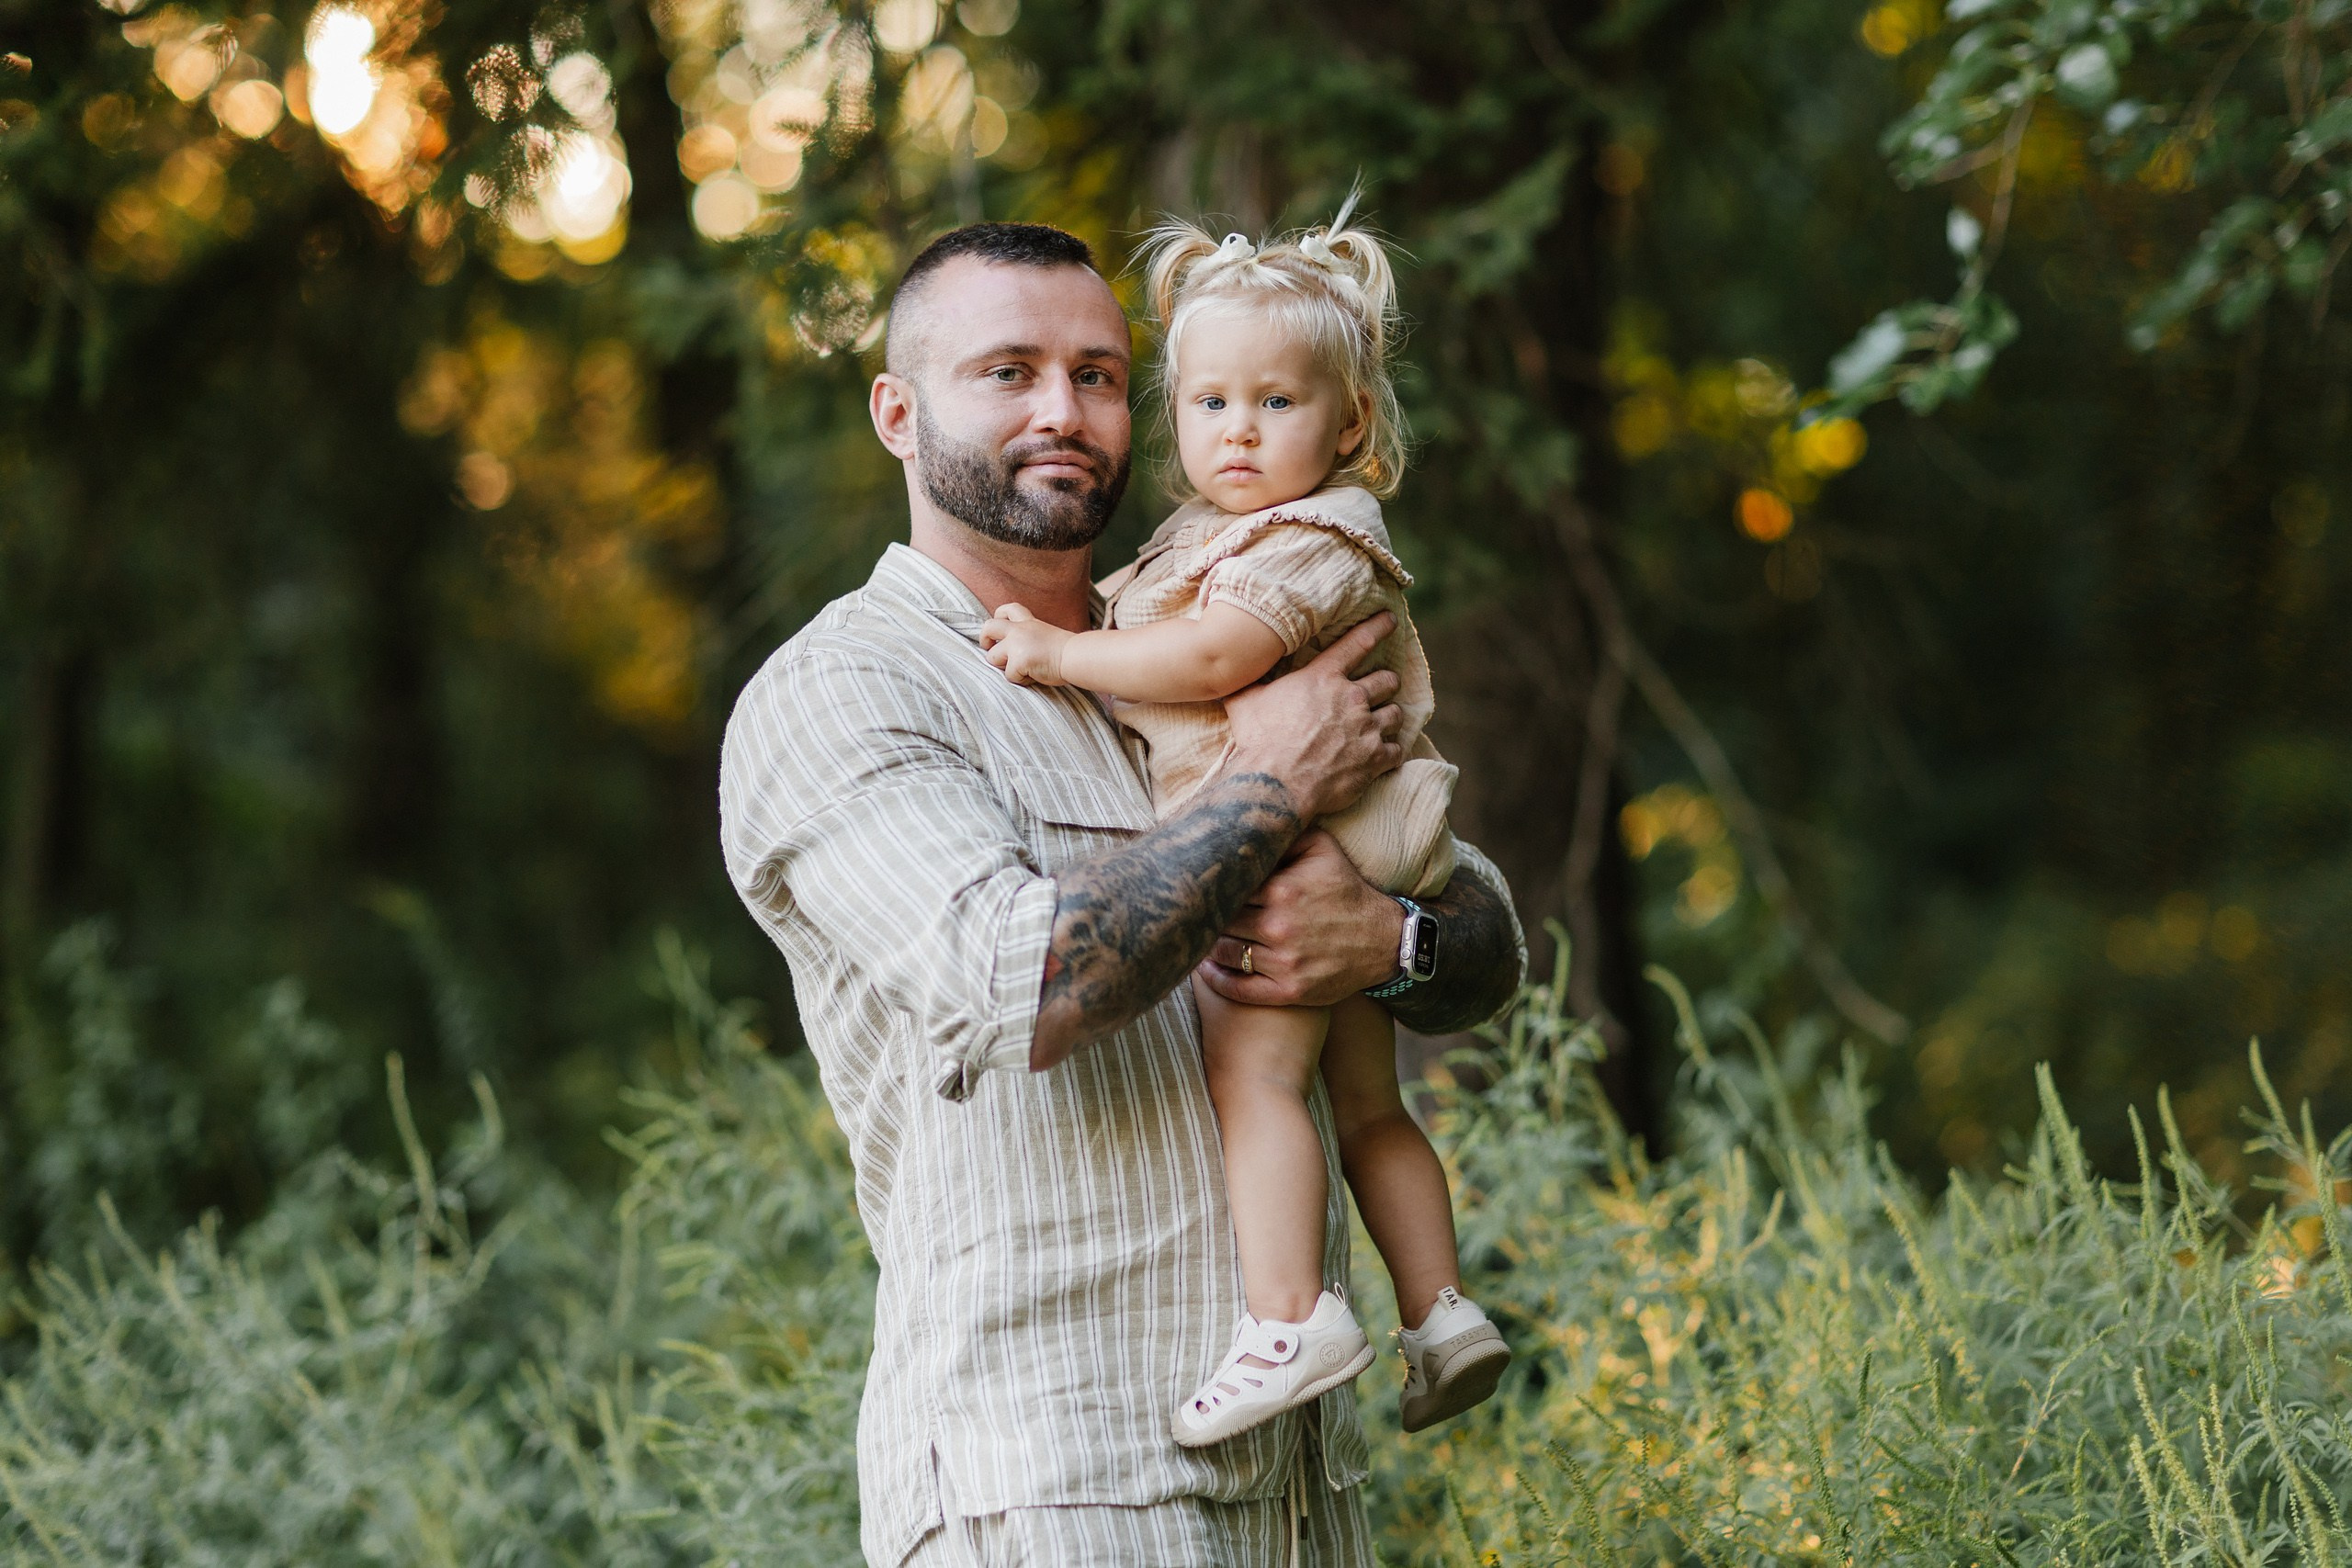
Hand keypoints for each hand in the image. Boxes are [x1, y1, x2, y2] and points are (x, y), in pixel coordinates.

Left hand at [980, 603, 1073, 685]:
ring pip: (993, 657)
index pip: (1007, 609)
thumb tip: (1013, 651)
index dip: (998, 617)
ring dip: (1005, 667)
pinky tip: (1034, 676)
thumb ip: (1028, 636)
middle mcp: (1019, 630)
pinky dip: (1020, 680)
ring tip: (1024, 669)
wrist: (1076, 657)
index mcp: (1028, 622)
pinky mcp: (1018, 660)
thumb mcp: (1045, 634)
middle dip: (984, 639)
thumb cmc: (1067, 651)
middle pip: (988, 627)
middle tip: (989, 649)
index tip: (999, 631)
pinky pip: (1009, 676)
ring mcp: (1016, 644)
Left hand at [1193, 830, 1405, 1007]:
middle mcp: (1279, 927)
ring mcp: (1284, 963)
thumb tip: (1245, 824)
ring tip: (1201, 937)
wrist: (1383, 940)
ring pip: (1224, 953)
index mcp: (1282, 890)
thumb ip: (1284, 833)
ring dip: (1209, 946)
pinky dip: (1217, 980)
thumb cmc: (1346, 891)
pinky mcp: (1289, 991)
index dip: (1214, 887)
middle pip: (1221, 921)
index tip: (1205, 887)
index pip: (1227, 888)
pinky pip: (1238, 989)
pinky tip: (1208, 969)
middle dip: (1210, 915)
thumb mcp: (1322, 849)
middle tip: (1198, 913)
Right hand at [1222, 612, 1403, 821]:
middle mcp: (1351, 698)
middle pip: (1387, 680)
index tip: (1390, 620)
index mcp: (1323, 678)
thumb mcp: (1245, 701)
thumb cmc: (1258, 741)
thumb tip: (1232, 670)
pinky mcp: (1374, 759)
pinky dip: (1390, 752)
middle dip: (1386, 684)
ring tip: (1380, 724)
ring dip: (1388, 718)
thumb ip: (1249, 682)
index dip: (1378, 627)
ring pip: (1395, 714)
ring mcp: (1366, 729)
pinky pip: (1396, 750)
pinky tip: (1382, 756)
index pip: (1359, 642)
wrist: (1274, 784)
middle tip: (1380, 689)